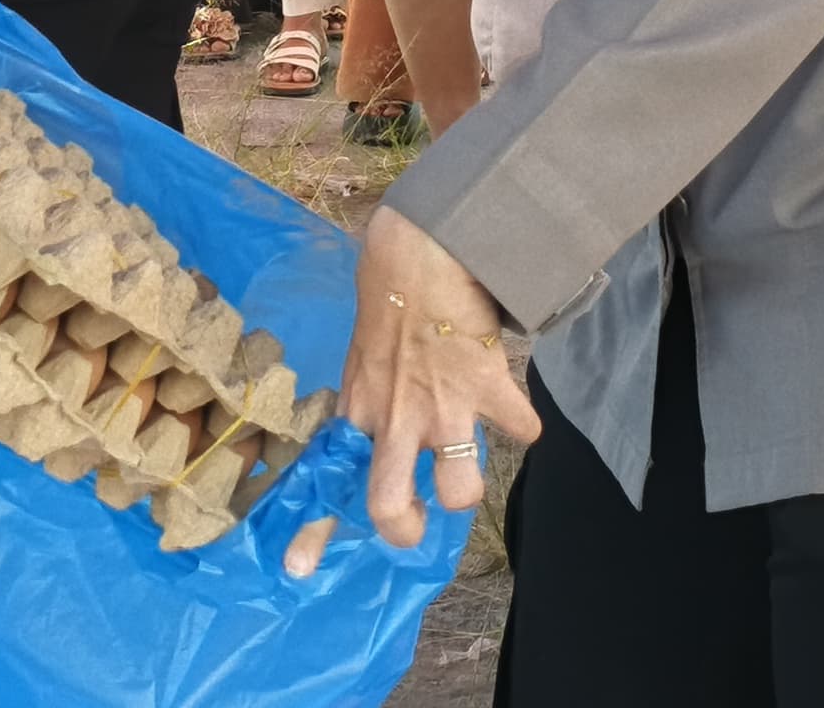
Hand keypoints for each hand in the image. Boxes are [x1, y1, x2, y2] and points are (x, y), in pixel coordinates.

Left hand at [339, 209, 537, 556]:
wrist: (423, 252)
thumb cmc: (388, 299)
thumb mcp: (363, 361)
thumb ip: (370, 404)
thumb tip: (378, 437)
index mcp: (358, 411)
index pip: (326, 479)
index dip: (314, 532)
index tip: (300, 570)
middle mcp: (394, 419)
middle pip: (390, 506)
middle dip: (405, 528)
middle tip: (418, 521)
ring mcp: (442, 408)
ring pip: (461, 491)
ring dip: (469, 486)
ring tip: (468, 464)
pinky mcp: (488, 388)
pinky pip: (521, 431)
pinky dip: (522, 425)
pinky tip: (513, 410)